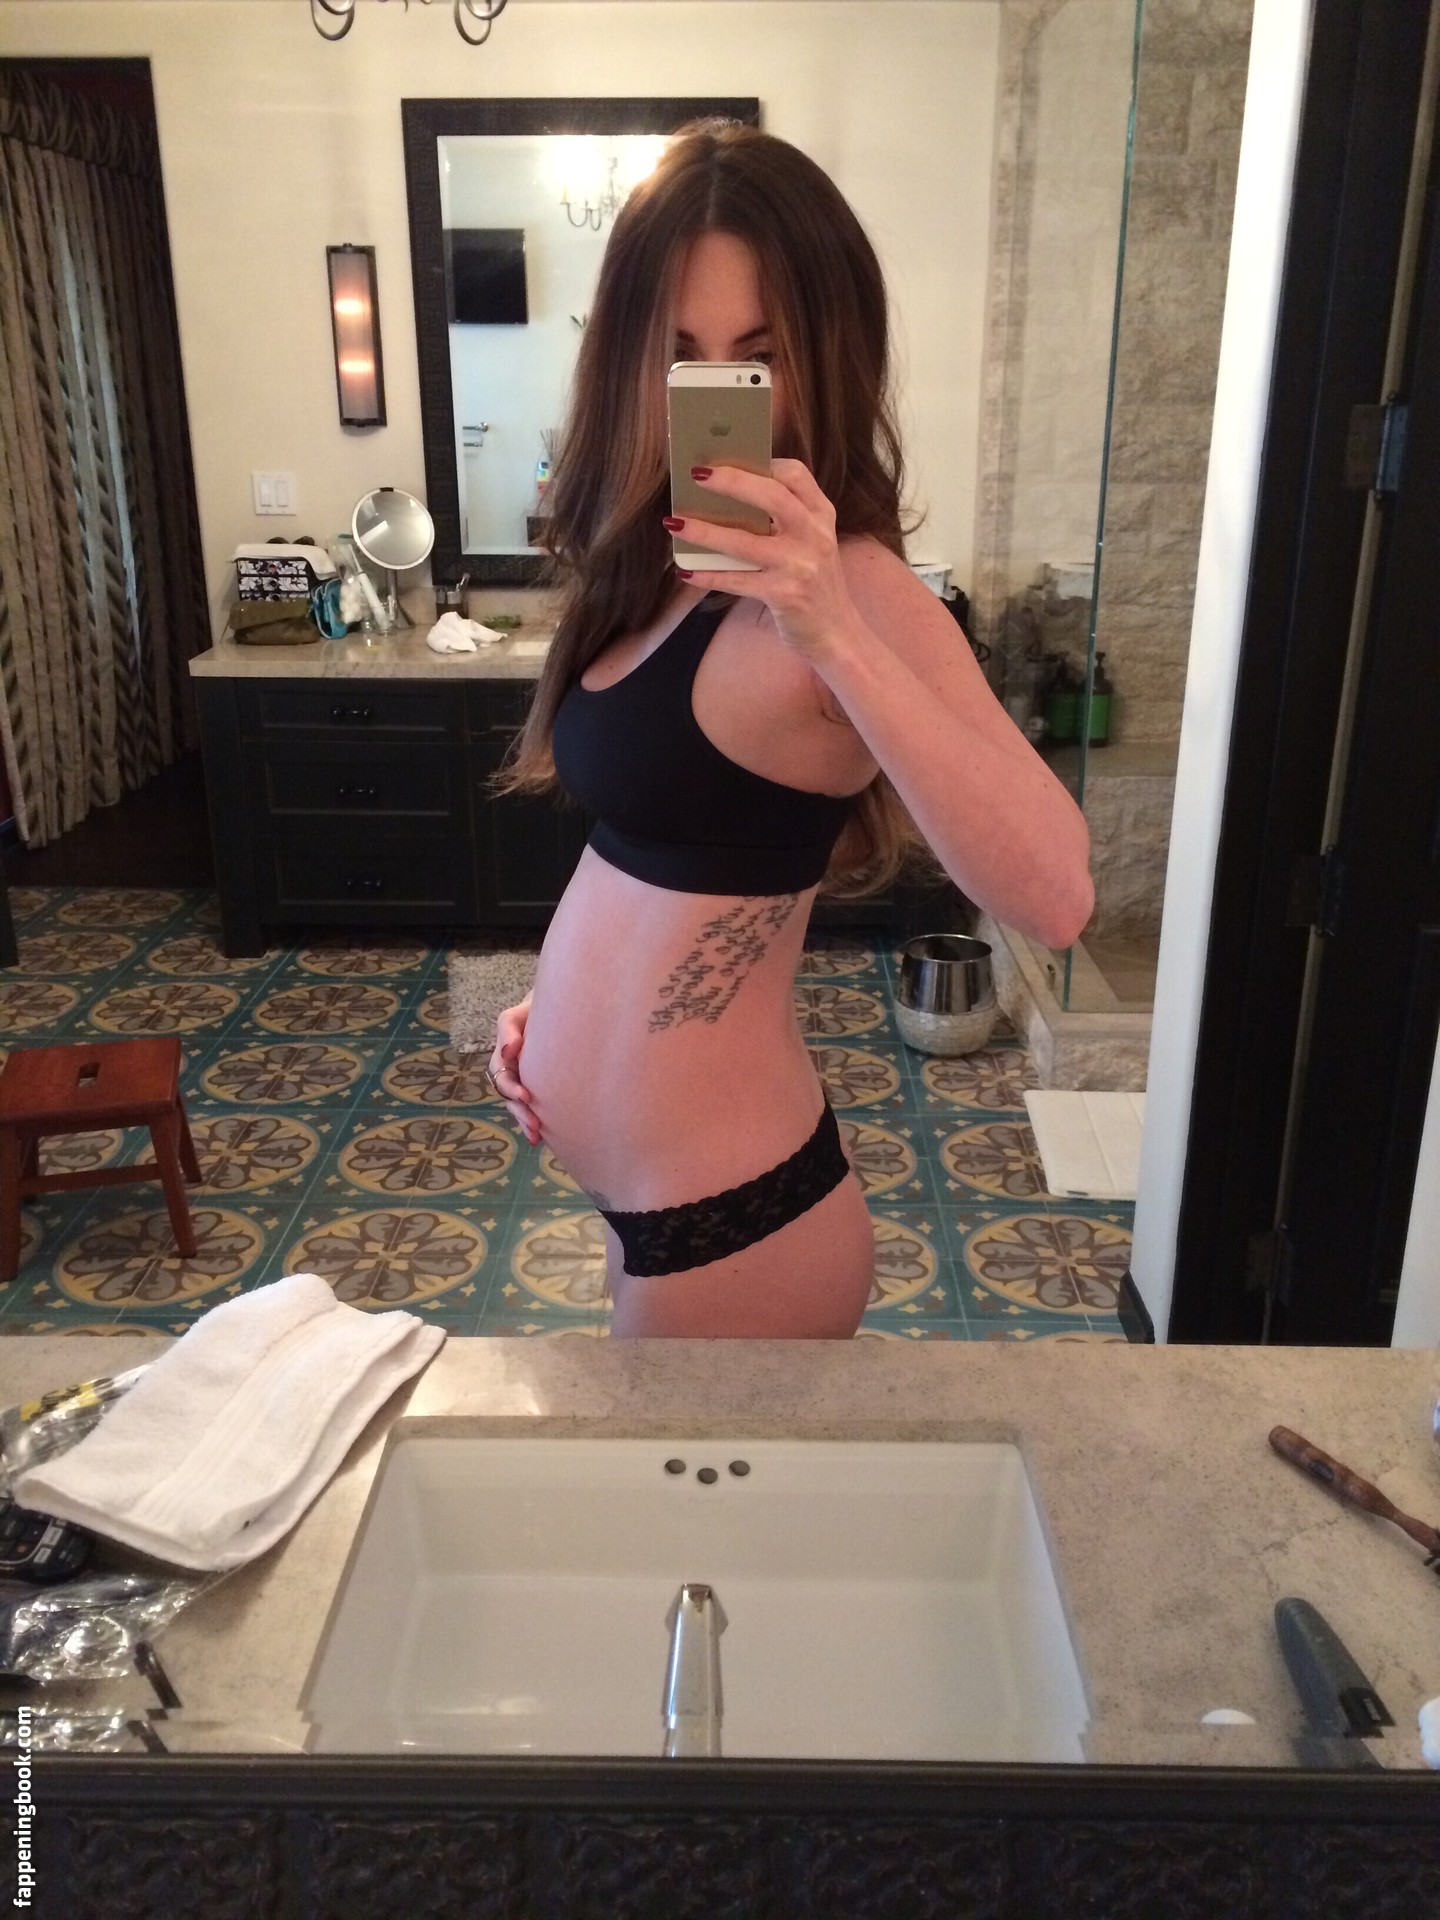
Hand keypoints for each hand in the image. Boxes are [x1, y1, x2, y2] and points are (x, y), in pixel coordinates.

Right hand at [488, 996, 541, 1146]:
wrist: (552, 1012)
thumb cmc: (531, 1012)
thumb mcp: (515, 1017)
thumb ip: (509, 1031)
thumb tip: (510, 1050)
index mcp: (503, 1056)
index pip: (502, 1076)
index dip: (512, 1088)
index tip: (526, 1096)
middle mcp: (509, 1071)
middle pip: (509, 1097)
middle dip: (520, 1112)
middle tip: (535, 1124)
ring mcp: (520, 1080)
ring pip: (518, 1105)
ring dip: (524, 1121)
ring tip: (536, 1135)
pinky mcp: (533, 1088)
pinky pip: (529, 1107)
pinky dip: (531, 1123)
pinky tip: (539, 1138)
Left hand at [667, 460, 860, 661]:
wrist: (836, 634)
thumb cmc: (813, 583)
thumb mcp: (810, 543)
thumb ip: (784, 519)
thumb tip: (724, 498)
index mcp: (821, 515)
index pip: (794, 474)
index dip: (761, 461)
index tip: (728, 456)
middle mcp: (814, 535)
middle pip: (772, 496)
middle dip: (730, 482)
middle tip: (695, 474)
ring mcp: (800, 565)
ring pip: (744, 541)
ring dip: (705, 531)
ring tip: (674, 523)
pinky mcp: (784, 594)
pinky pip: (736, 580)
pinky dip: (708, 575)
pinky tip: (686, 571)